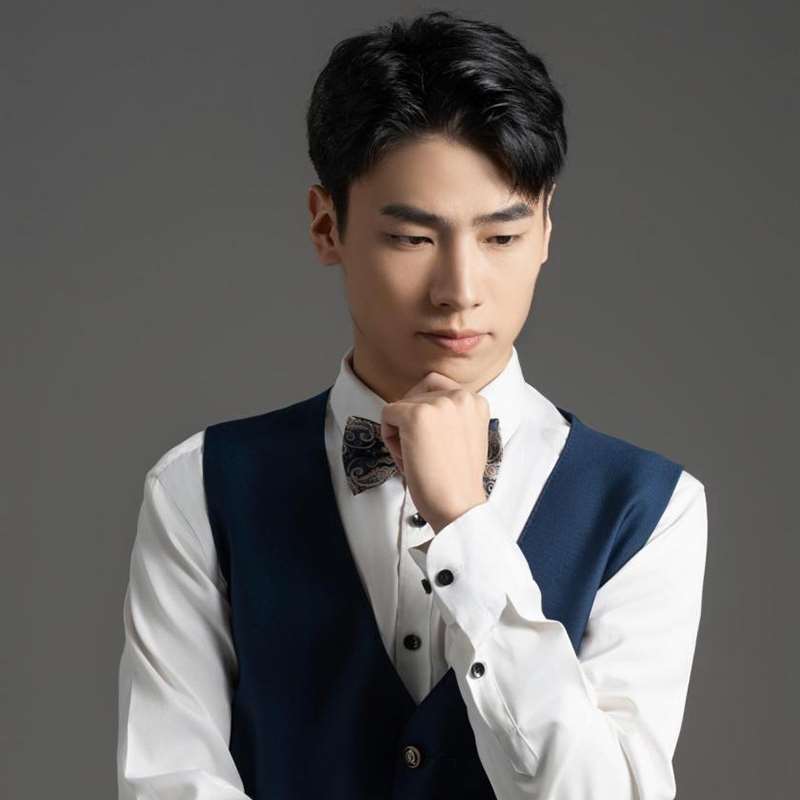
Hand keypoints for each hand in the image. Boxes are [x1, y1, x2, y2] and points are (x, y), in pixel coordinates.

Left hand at [380, 372, 490, 533]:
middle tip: (423, 453)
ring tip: (417, 457)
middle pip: (415, 395)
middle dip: (411, 424)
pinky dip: (388, 437)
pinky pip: (387, 414)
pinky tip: (406, 458)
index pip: (434, 386)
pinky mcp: (416, 416)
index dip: (424, 412)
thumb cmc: (458, 480)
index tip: (431, 439)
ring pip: (400, 406)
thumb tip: (420, 404)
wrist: (458, 505)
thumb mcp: (467, 436)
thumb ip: (452, 416)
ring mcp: (438, 404)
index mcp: (475, 400)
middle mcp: (460, 396)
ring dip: (401, 432)